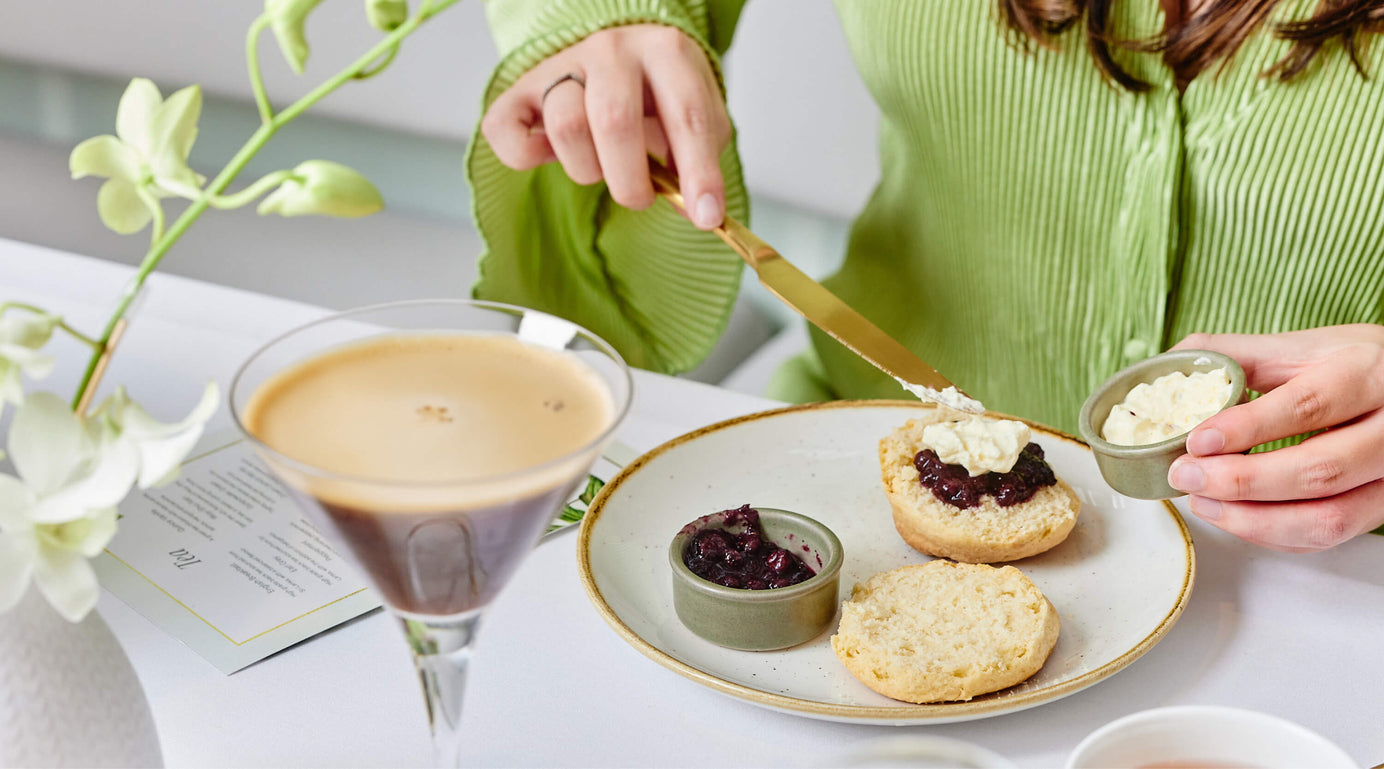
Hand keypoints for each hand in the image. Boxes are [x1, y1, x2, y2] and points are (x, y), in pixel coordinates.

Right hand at [480, 24, 731, 229]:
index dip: (699, 172)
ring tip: (602, 168)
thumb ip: (700, 159)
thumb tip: (697, 210)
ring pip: (566, 127)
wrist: (611, 54)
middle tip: (639, 198)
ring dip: (587, 169)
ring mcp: (561, 66)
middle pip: (615, 121)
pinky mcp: (519, 90)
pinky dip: (526, 156)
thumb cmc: (655, 93)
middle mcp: (612, 50)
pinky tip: (549, 155)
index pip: (686, 114)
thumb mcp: (694, 115)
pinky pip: (507, 132)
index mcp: (666, 50)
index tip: (707, 216)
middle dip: (630, 180)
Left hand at [1166, 324, 1383, 550]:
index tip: (1198, 440)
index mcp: (1367, 373)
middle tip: (1187, 475)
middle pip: (1320, 470)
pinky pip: (1330, 536)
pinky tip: (1235, 516)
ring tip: (1203, 501)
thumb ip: (1240, 354)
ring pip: (1330, 517)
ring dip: (1254, 521)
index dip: (1249, 428)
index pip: (1309, 406)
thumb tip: (1170, 364)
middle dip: (1242, 482)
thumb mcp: (1306, 346)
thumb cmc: (1352, 365)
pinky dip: (1275, 534)